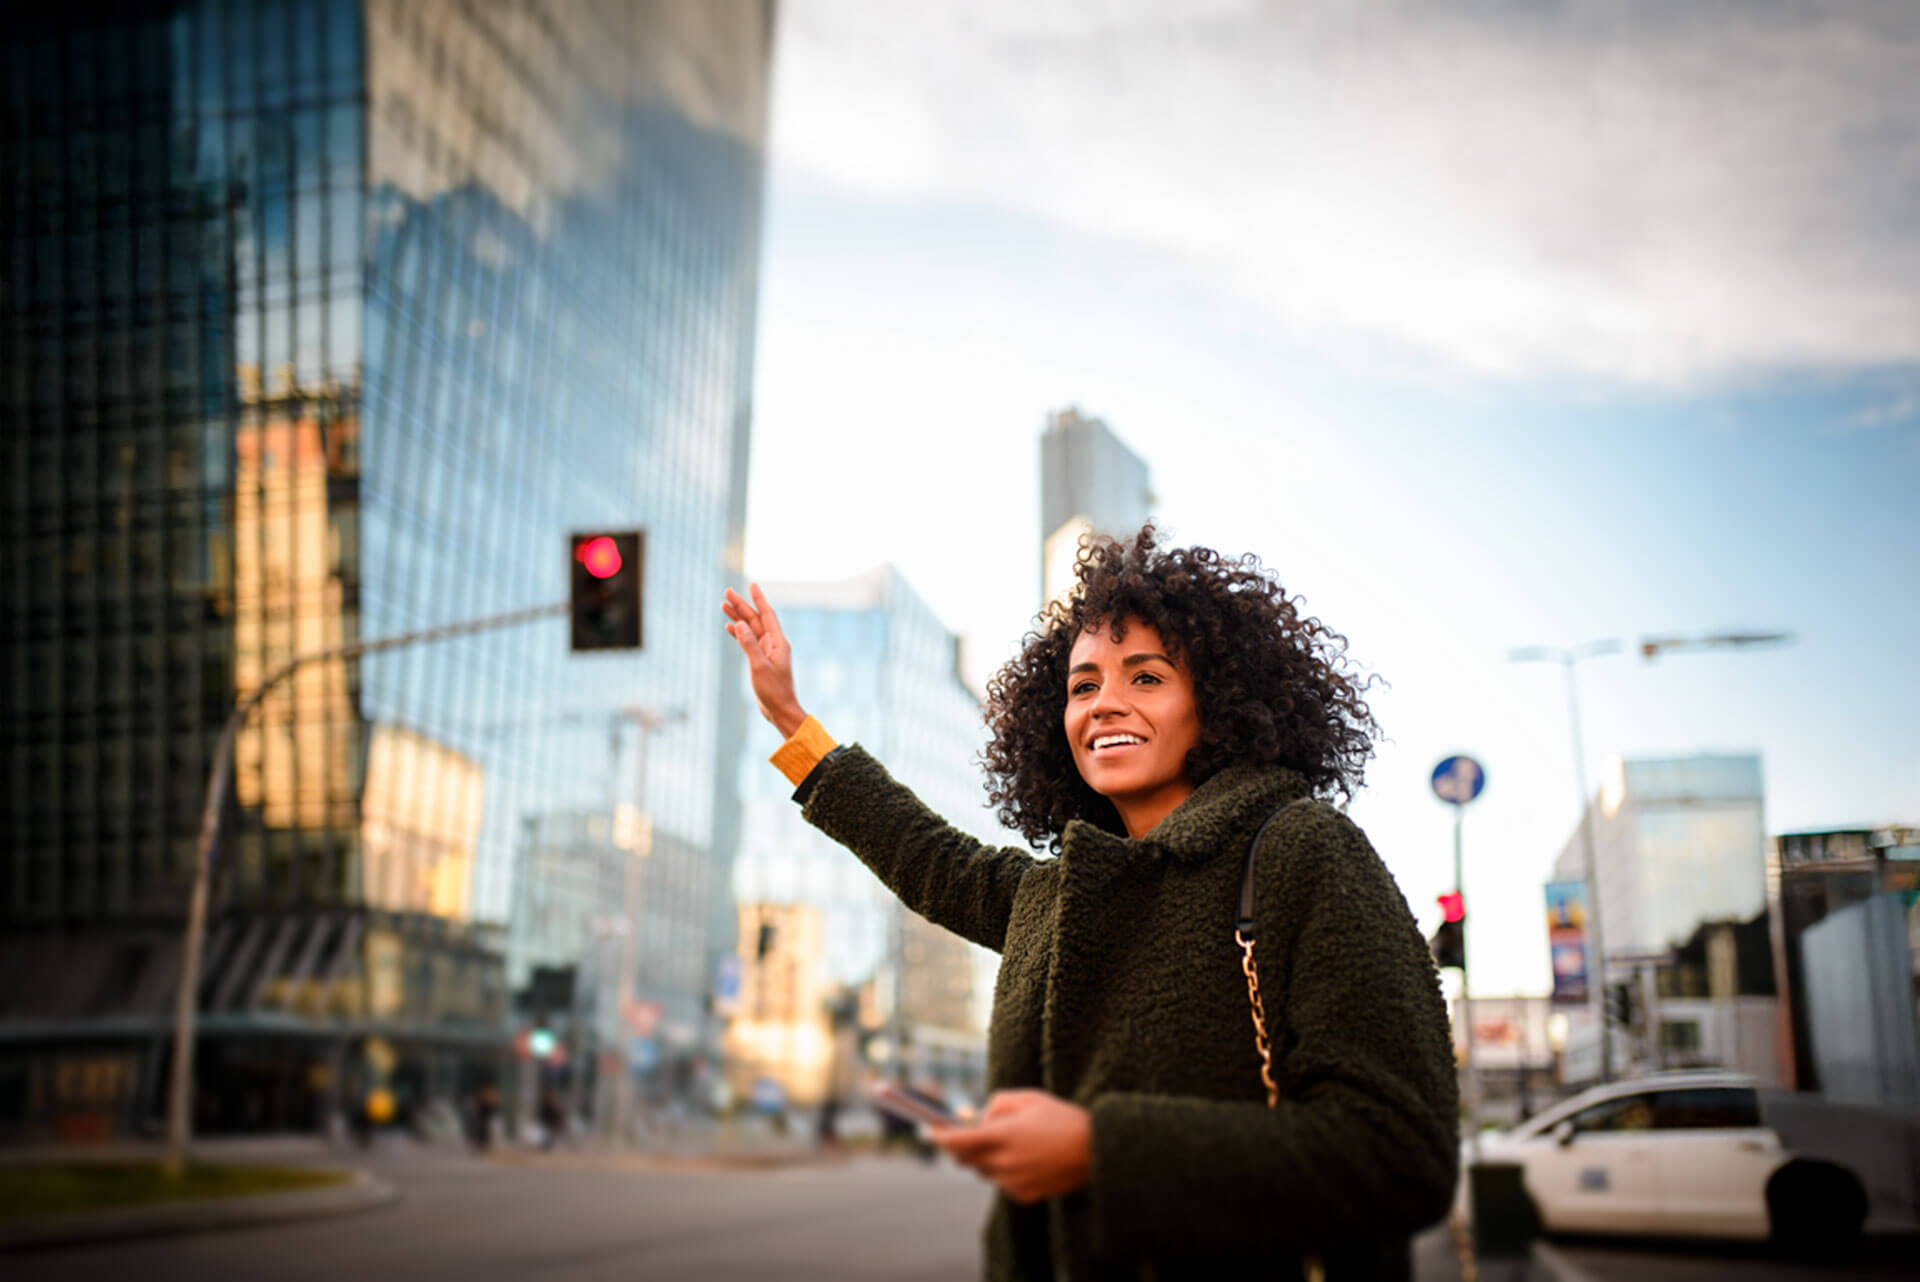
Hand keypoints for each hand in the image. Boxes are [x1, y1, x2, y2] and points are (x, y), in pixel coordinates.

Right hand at [722, 584, 806, 736]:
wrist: (780, 710)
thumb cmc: (774, 690)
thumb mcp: (759, 666)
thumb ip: (749, 644)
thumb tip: (740, 624)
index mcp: (778, 642)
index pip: (767, 615)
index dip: (759, 599)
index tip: (752, 585)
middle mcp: (774, 643)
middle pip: (756, 619)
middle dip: (742, 605)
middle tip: (727, 592)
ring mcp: (767, 651)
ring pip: (750, 629)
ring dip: (738, 617)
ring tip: (723, 605)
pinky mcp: (760, 660)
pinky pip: (748, 641)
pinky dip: (739, 634)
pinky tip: (729, 627)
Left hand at [930, 1089, 1090, 1205]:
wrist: (1095, 1151)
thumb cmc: (1062, 1118)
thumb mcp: (1029, 1098)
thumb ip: (997, 1104)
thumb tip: (980, 1119)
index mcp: (1003, 1136)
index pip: (957, 1141)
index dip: (939, 1137)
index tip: (929, 1131)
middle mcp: (1004, 1163)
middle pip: (965, 1159)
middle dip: (960, 1146)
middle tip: (965, 1133)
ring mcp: (1013, 1182)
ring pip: (983, 1171)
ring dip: (984, 1157)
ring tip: (1009, 1141)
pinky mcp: (1023, 1195)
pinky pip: (1001, 1182)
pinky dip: (1003, 1170)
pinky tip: (1025, 1157)